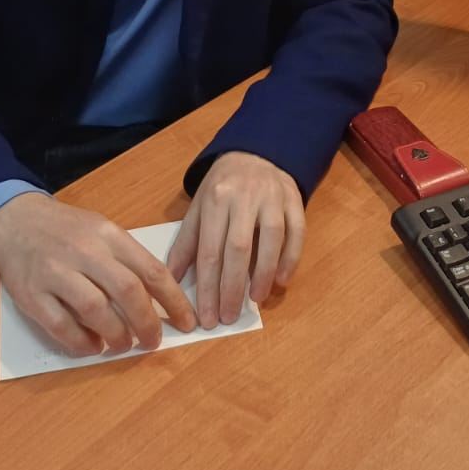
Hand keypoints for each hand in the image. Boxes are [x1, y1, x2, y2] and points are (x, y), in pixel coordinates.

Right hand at [0, 191, 196, 356]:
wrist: (15, 219)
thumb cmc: (66, 229)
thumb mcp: (101, 229)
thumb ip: (126, 259)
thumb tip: (158, 299)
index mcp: (109, 234)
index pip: (151, 269)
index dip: (174, 300)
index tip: (187, 322)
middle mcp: (85, 250)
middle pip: (127, 290)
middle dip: (147, 323)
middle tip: (153, 342)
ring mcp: (56, 271)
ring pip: (95, 309)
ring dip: (116, 334)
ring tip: (123, 345)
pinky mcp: (32, 293)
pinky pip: (60, 325)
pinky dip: (80, 342)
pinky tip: (92, 347)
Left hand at [166, 152, 304, 328]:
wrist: (255, 152)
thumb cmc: (223, 186)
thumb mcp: (198, 207)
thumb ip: (187, 243)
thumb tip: (171, 280)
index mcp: (214, 198)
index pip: (210, 250)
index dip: (208, 287)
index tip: (207, 317)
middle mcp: (243, 195)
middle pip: (238, 247)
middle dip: (232, 287)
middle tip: (228, 317)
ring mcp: (272, 196)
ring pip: (271, 237)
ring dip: (263, 273)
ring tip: (255, 300)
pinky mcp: (294, 198)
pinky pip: (297, 230)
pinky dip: (291, 257)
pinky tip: (281, 279)